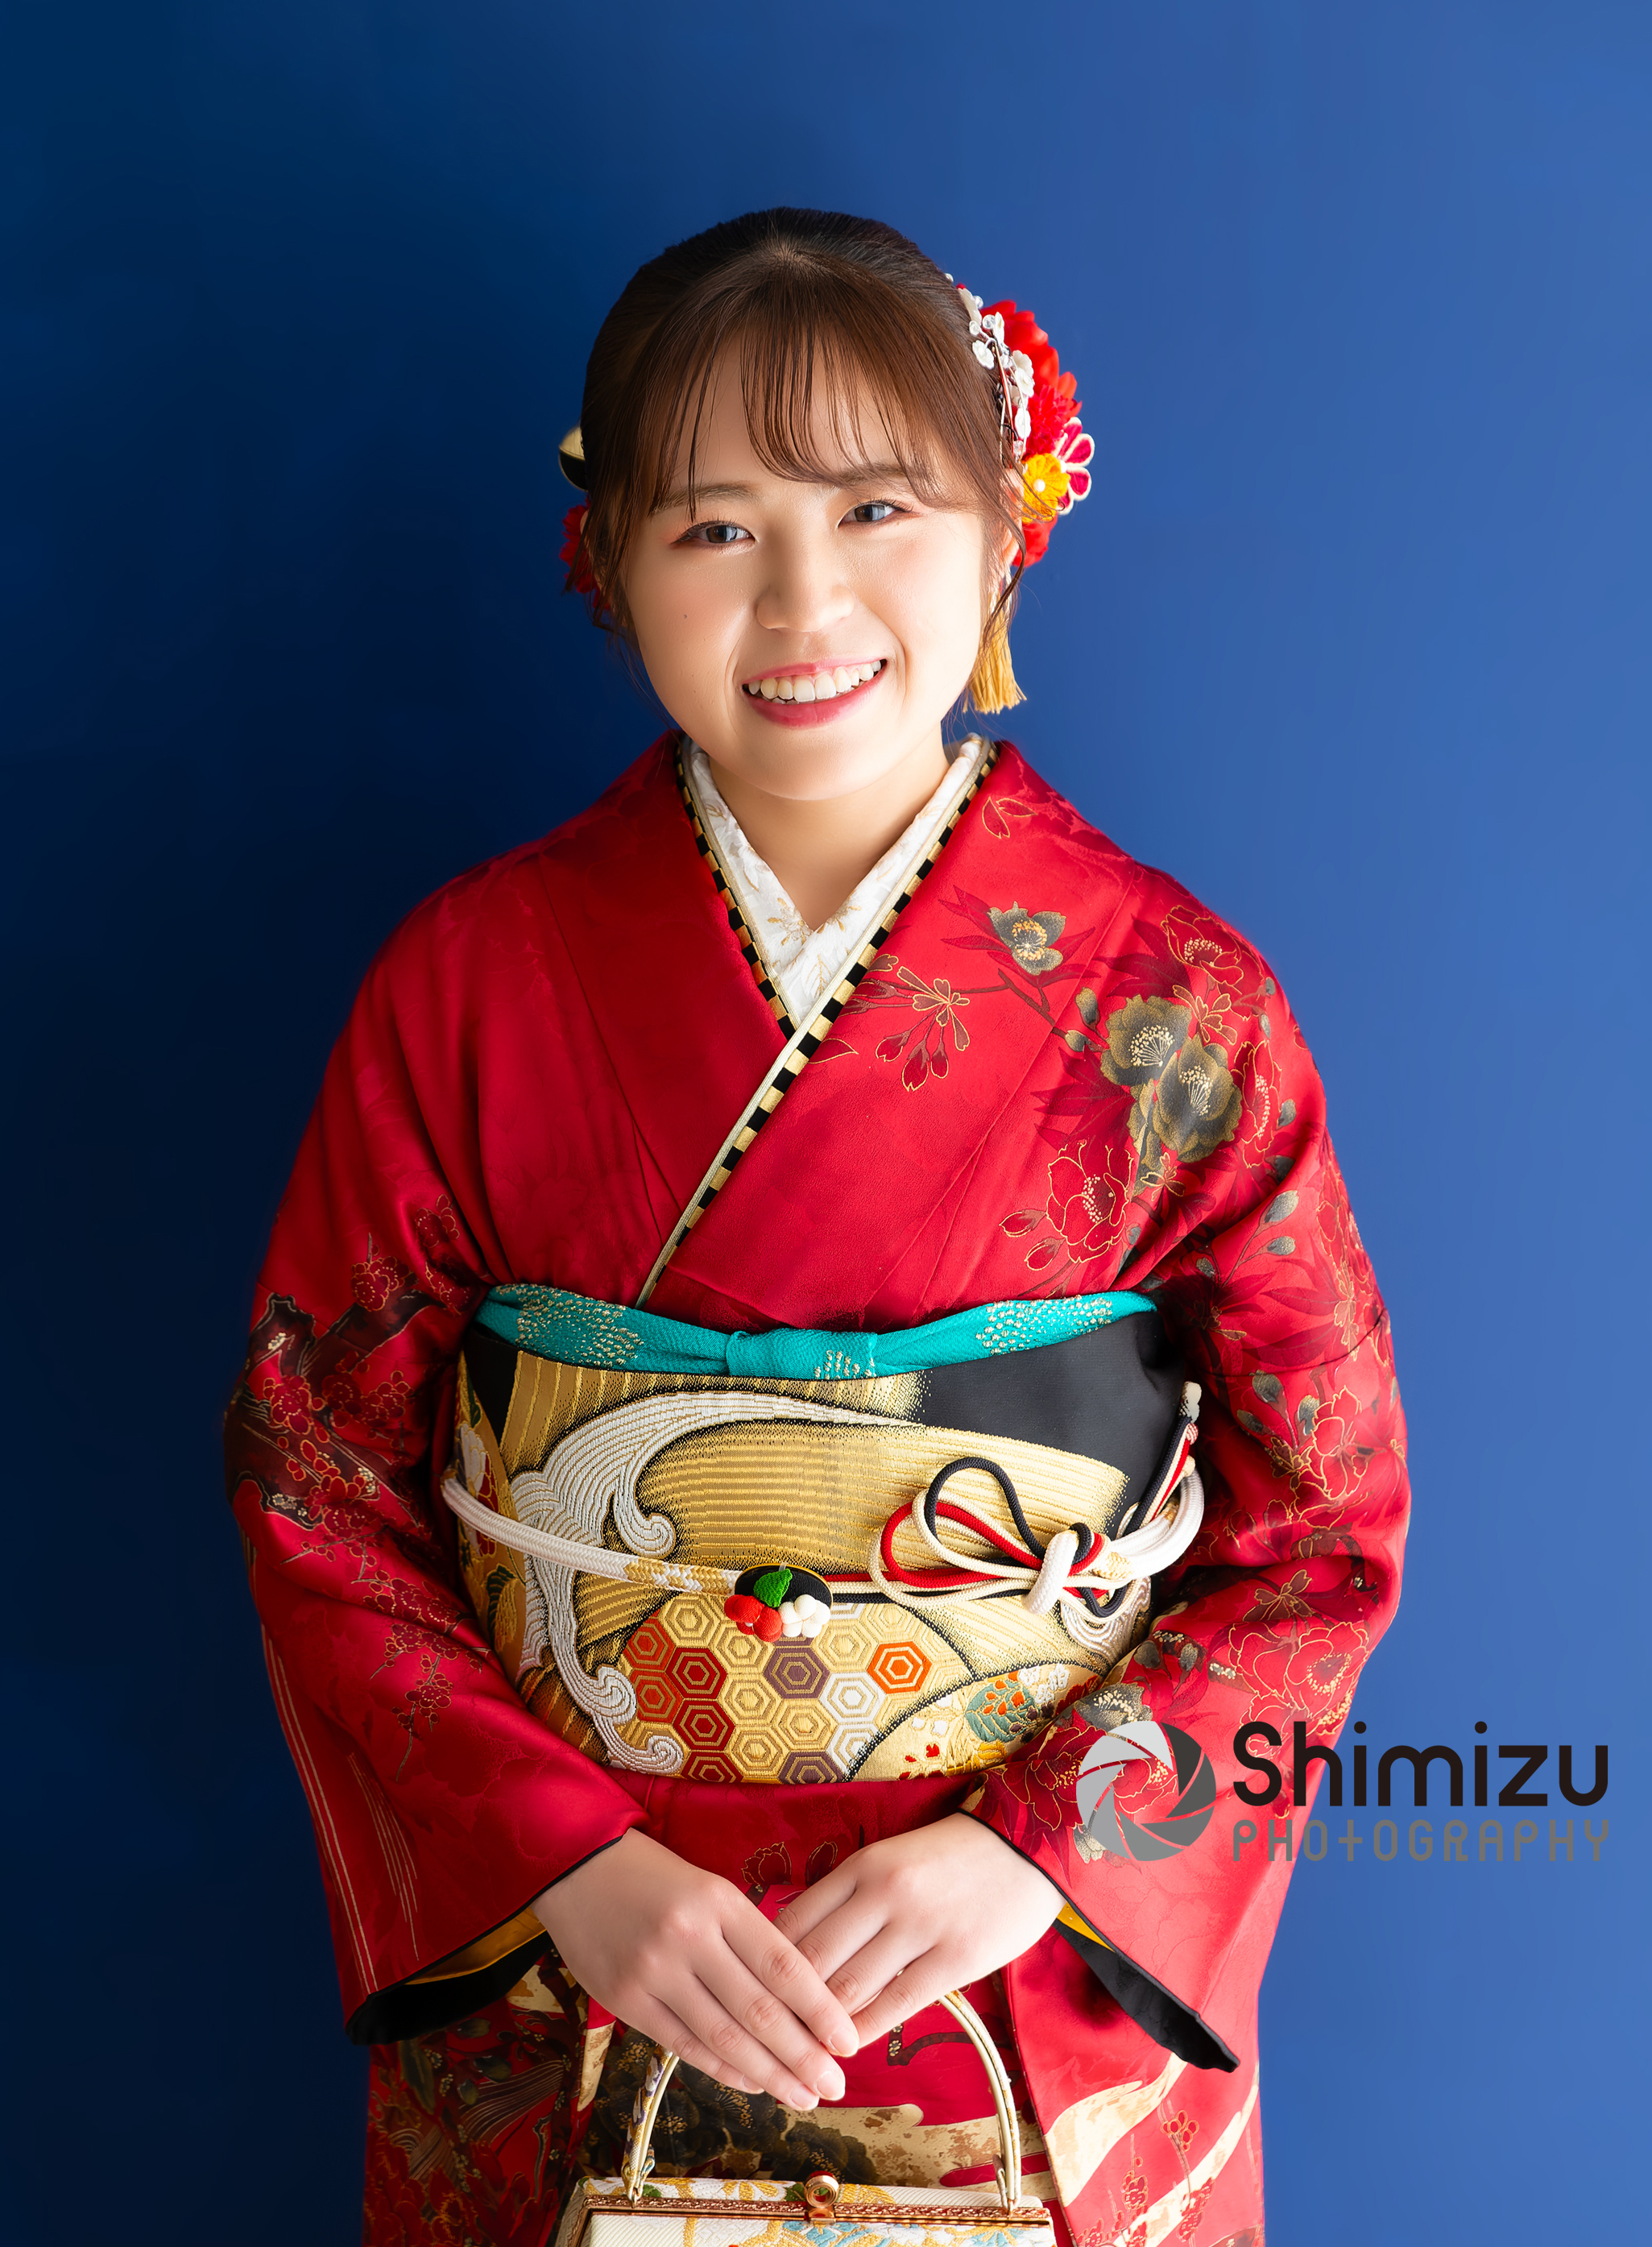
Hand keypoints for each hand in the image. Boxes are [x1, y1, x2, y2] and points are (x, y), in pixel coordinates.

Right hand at [531, 1830, 858, 2109]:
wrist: (577, 1865)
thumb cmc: (658, 1878)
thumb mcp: (710, 1890)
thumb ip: (748, 1938)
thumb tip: (801, 2000)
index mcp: (720, 1903)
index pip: (783, 1966)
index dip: (821, 2010)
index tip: (849, 2041)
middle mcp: (690, 1939)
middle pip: (759, 2011)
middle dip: (803, 2056)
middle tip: (835, 2085)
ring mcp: (653, 1972)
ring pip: (723, 2038)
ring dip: (769, 2075)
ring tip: (802, 2095)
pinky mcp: (624, 1999)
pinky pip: (683, 2045)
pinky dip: (722, 2071)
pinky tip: (752, 2085)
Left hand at [774, 1814, 1062, 2045]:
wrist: (1025, 1846)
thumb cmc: (949, 1857)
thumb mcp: (889, 1858)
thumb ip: (847, 1897)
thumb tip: (794, 1946)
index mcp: (862, 1864)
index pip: (793, 1921)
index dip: (766, 1966)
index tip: (754, 1995)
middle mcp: (884, 1892)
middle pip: (813, 1960)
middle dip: (785, 2006)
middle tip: (767, 2038)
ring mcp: (920, 1926)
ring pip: (849, 1988)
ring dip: (820, 2027)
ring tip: (802, 2051)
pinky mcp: (955, 1958)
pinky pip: (897, 2004)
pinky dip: (865, 2031)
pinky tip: (849, 2047)